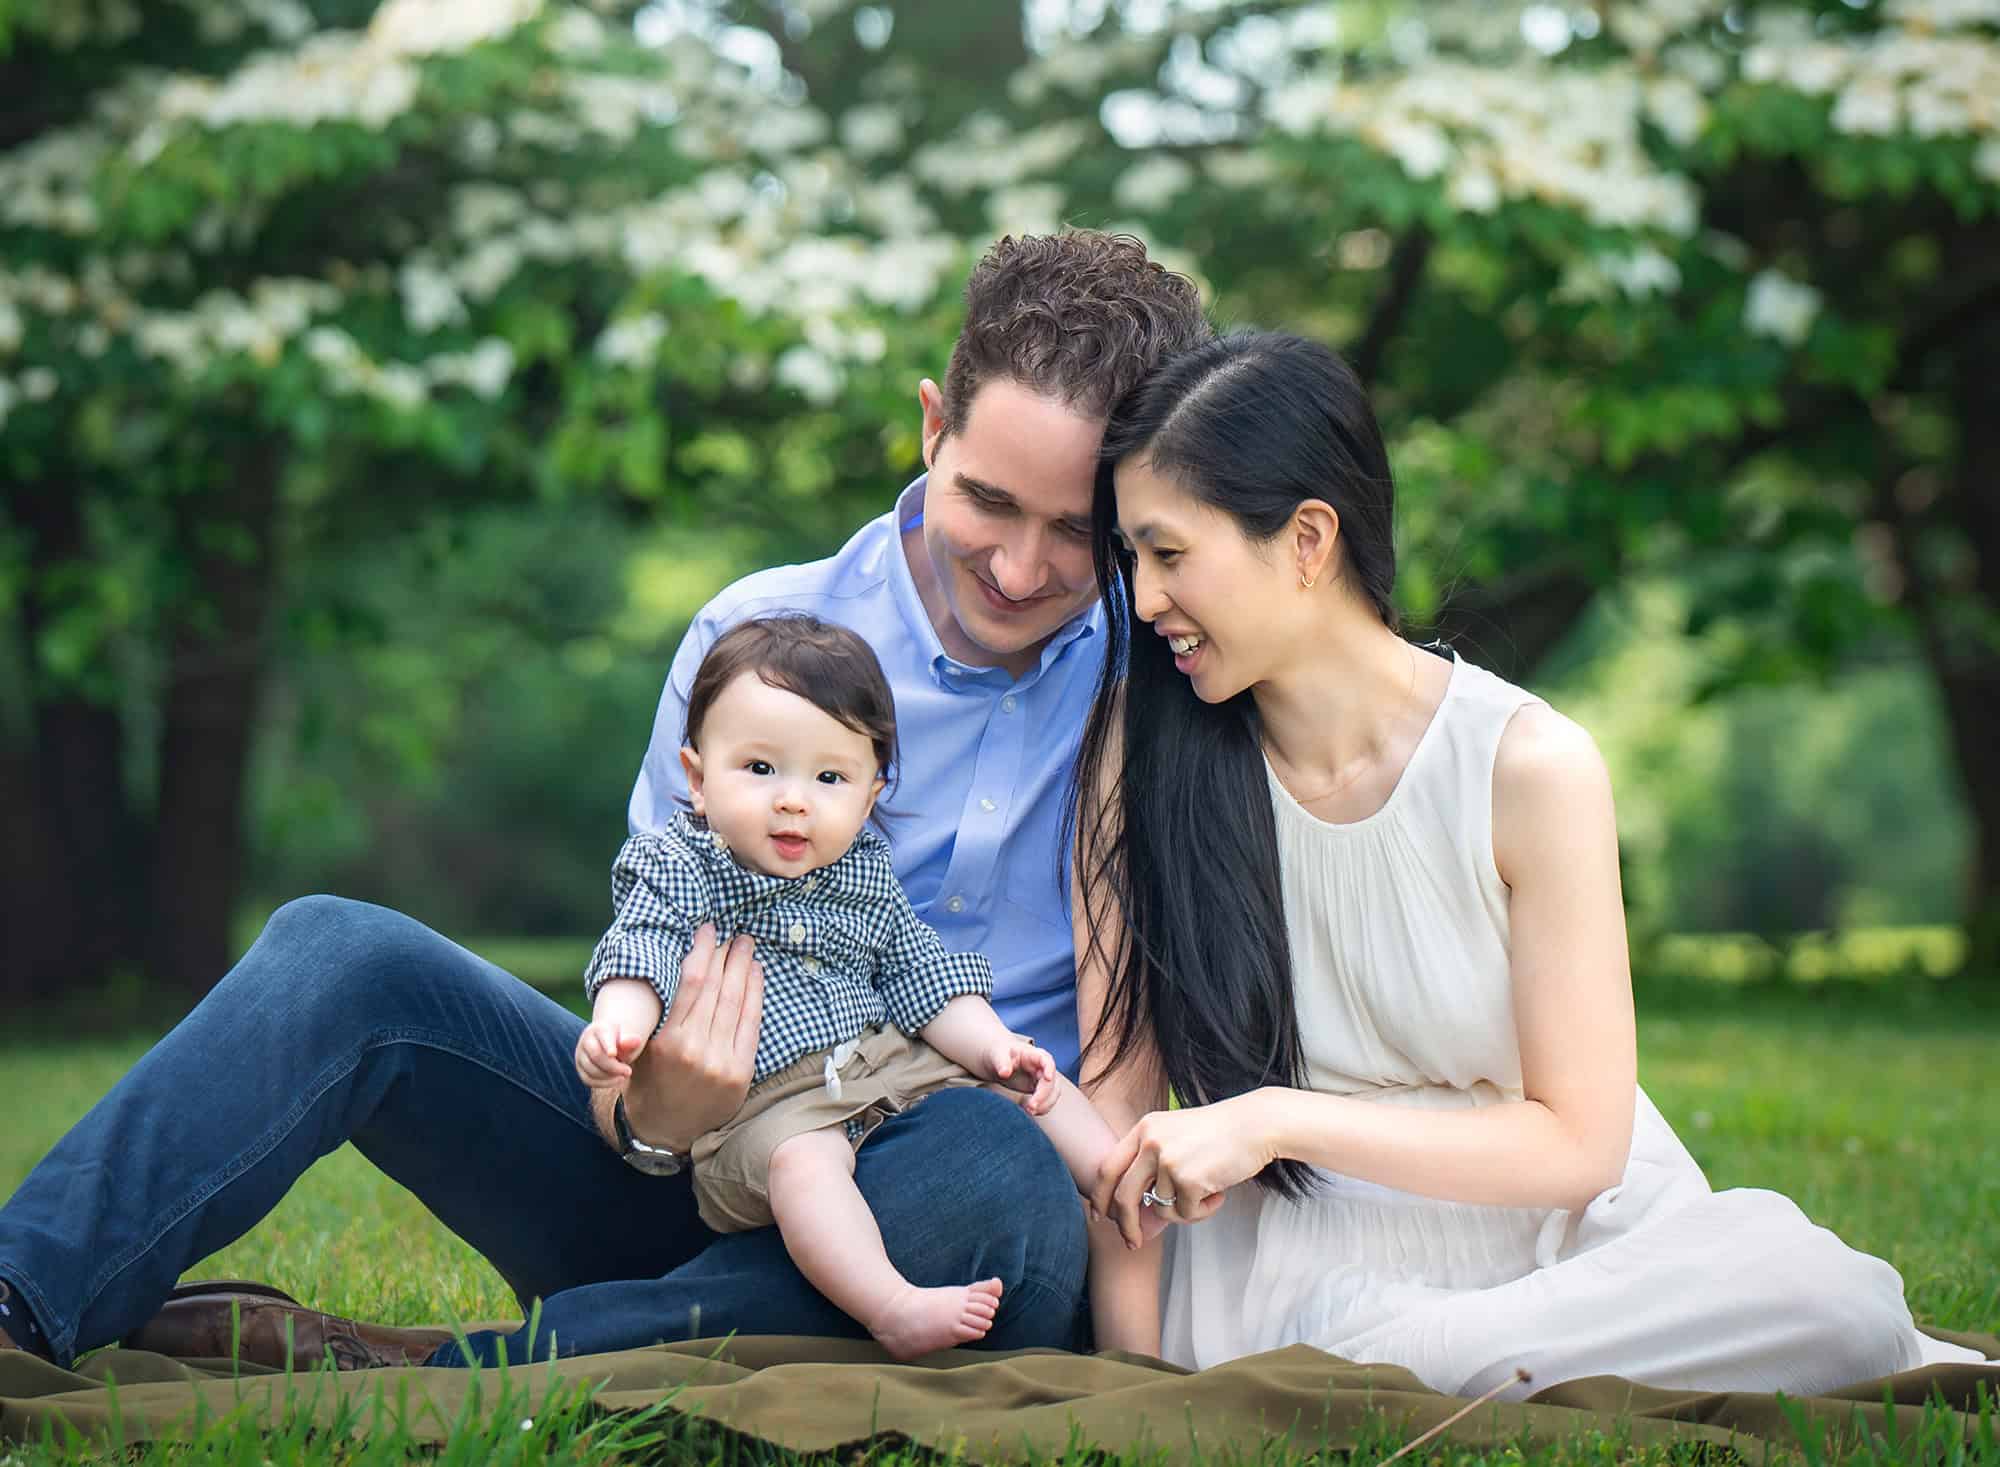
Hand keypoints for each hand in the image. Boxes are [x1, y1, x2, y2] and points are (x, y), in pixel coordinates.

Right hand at [576, 1018, 645, 1089]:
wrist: (610, 1043)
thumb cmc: (621, 1040)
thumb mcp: (628, 1038)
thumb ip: (630, 1041)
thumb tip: (634, 1041)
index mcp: (599, 1029)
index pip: (603, 1037)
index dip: (607, 1046)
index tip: (613, 1054)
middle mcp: (586, 1040)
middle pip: (596, 1056)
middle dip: (613, 1067)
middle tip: (629, 1071)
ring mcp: (580, 1055)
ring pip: (591, 1070)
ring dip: (609, 1077)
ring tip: (623, 1076)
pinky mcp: (580, 1068)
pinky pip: (588, 1079)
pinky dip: (603, 1083)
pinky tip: (616, 1080)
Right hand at [622, 925, 763, 1152]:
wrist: (664, 1130)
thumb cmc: (651, 1080)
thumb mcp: (646, 1048)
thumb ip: (667, 1013)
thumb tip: (691, 966)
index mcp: (668, 1041)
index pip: (692, 983)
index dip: (703, 952)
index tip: (708, 931)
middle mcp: (697, 1050)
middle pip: (718, 989)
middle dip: (728, 956)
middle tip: (736, 934)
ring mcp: (722, 1063)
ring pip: (737, 1004)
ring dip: (744, 970)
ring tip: (747, 948)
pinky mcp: (741, 1073)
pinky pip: (751, 1026)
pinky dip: (755, 997)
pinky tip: (756, 976)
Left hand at [986, 1037, 1056, 1114]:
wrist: (998, 1061)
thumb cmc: (999, 1054)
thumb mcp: (997, 1054)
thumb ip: (1002, 1062)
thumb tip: (1004, 1073)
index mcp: (1033, 1055)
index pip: (1047, 1060)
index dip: (1050, 1069)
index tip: (1048, 1078)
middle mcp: (1041, 1067)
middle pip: (1052, 1081)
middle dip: (1044, 1095)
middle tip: (1031, 1106)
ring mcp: (1042, 1079)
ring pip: (1053, 1093)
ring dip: (1045, 1104)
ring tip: (1030, 1111)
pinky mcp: (1039, 1090)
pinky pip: (1047, 1100)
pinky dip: (1042, 1108)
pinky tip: (1030, 1111)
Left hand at [1090, 1094, 1271, 1247]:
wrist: (1255, 1125)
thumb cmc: (1219, 1134)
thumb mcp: (1175, 1135)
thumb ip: (1152, 1162)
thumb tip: (1135, 1209)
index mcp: (1144, 1129)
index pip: (1108, 1167)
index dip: (1100, 1195)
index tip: (1099, 1215)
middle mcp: (1150, 1143)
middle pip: (1124, 1196)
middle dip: (1126, 1225)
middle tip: (1132, 1242)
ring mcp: (1168, 1161)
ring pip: (1162, 1209)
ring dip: (1185, 1210)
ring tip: (1208, 1191)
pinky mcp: (1189, 1179)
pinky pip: (1187, 1213)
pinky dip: (1204, 1210)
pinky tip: (1218, 1192)